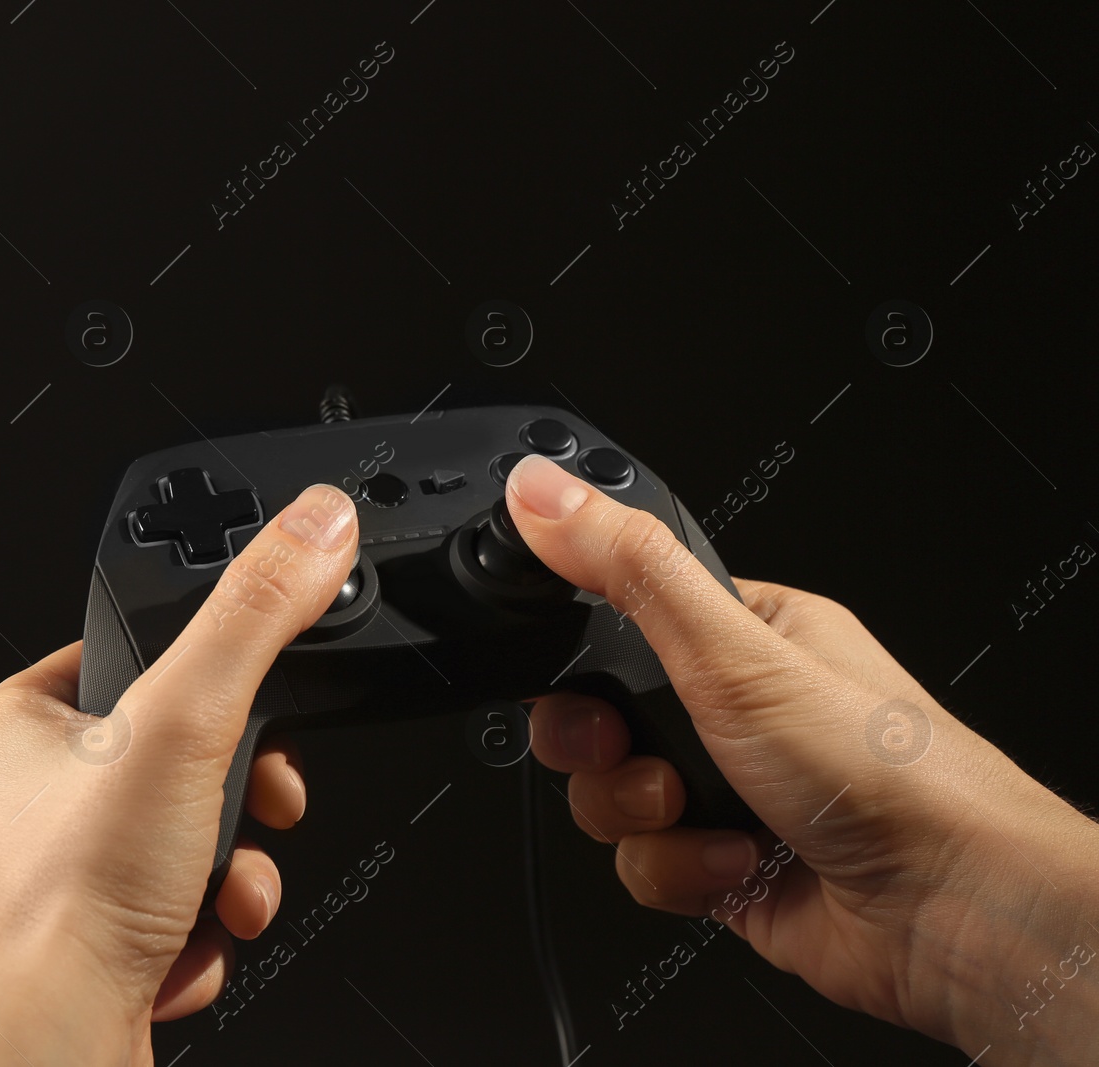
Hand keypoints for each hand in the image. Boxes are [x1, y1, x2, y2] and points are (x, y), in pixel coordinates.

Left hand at [0, 484, 357, 1065]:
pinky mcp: (101, 940)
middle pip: (184, 754)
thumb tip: (313, 527)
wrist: (40, 1058)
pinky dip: (206, 927)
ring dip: (232, 870)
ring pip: (197, 836)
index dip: (212, 674)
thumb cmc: (56, 906)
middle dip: (239, 796)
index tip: (259, 695)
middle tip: (254, 804)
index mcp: (22, 721)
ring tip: (217, 893)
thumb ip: (254, 617)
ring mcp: (66, 874)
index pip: (136, 652)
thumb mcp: (180, 724)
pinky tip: (186, 946)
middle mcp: (34, 796)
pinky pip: (187, 907)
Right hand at [504, 454, 1098, 1065]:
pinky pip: (643, 864)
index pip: (619, 624)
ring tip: (704, 809)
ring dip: (645, 815)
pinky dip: (681, 869)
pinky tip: (738, 861)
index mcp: (745, 635)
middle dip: (604, 750)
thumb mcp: (732, 647)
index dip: (582, 655)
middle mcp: (734, 711)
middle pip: (599, 720)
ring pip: (610, 798)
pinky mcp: (721, 866)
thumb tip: (544, 493)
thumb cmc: (885, 768)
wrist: (948, 908)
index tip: (576, 674)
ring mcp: (728, 791)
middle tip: (635, 748)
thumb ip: (629, 567)